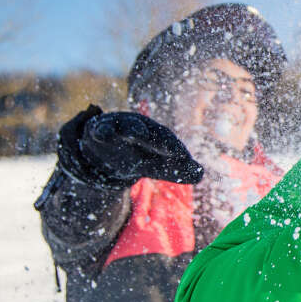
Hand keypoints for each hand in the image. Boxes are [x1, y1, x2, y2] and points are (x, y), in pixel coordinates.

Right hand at [57, 105, 204, 187]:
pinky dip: (102, 130)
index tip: (186, 160)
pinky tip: (102, 133)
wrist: (100, 149)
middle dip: (164, 141)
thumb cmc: (134, 154)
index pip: (169, 142)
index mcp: (155, 136)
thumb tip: (201, 174)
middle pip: (153, 133)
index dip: (177, 150)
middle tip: (177, 152)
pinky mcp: (99, 131)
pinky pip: (100, 130)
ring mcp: (119, 127)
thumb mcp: (154, 165)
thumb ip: (176, 171)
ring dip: (134, 128)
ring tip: (138, 132)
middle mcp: (140, 127)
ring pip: (128, 126)